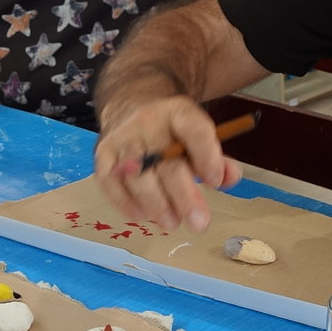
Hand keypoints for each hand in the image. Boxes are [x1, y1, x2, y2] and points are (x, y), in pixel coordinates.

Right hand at [91, 96, 240, 228]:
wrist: (129, 106)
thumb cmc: (170, 132)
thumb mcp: (197, 136)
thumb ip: (215, 158)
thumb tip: (229, 178)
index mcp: (177, 113)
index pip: (193, 130)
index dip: (206, 156)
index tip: (215, 183)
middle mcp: (147, 121)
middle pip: (166, 161)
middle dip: (184, 195)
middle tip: (199, 223)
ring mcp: (122, 137)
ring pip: (137, 174)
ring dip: (156, 203)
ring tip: (171, 224)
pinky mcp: (102, 153)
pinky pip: (110, 181)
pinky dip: (125, 201)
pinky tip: (142, 215)